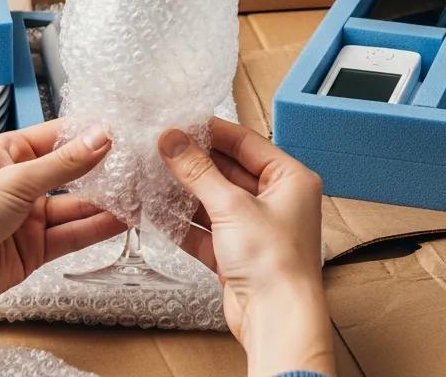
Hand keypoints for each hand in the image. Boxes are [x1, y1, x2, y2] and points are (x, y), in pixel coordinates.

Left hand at [0, 117, 125, 313]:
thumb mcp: (17, 180)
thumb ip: (65, 163)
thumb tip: (104, 136)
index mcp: (13, 152)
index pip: (61, 136)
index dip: (92, 134)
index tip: (126, 131)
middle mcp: (24, 181)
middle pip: (74, 172)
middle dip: (105, 170)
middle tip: (141, 165)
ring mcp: (31, 216)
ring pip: (77, 205)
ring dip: (107, 202)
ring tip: (141, 195)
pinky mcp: (36, 247)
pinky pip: (72, 233)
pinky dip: (97, 227)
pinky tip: (122, 220)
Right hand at [158, 118, 334, 376]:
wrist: (277, 322)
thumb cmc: (274, 262)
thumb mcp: (231, 206)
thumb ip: (199, 171)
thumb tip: (173, 140)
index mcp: (290, 178)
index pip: (247, 143)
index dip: (213, 132)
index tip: (181, 123)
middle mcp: (277, 200)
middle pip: (229, 170)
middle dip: (196, 163)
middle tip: (162, 148)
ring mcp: (257, 228)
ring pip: (216, 201)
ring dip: (187, 192)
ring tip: (155, 174)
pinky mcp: (239, 254)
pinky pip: (208, 230)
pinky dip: (186, 223)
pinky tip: (160, 213)